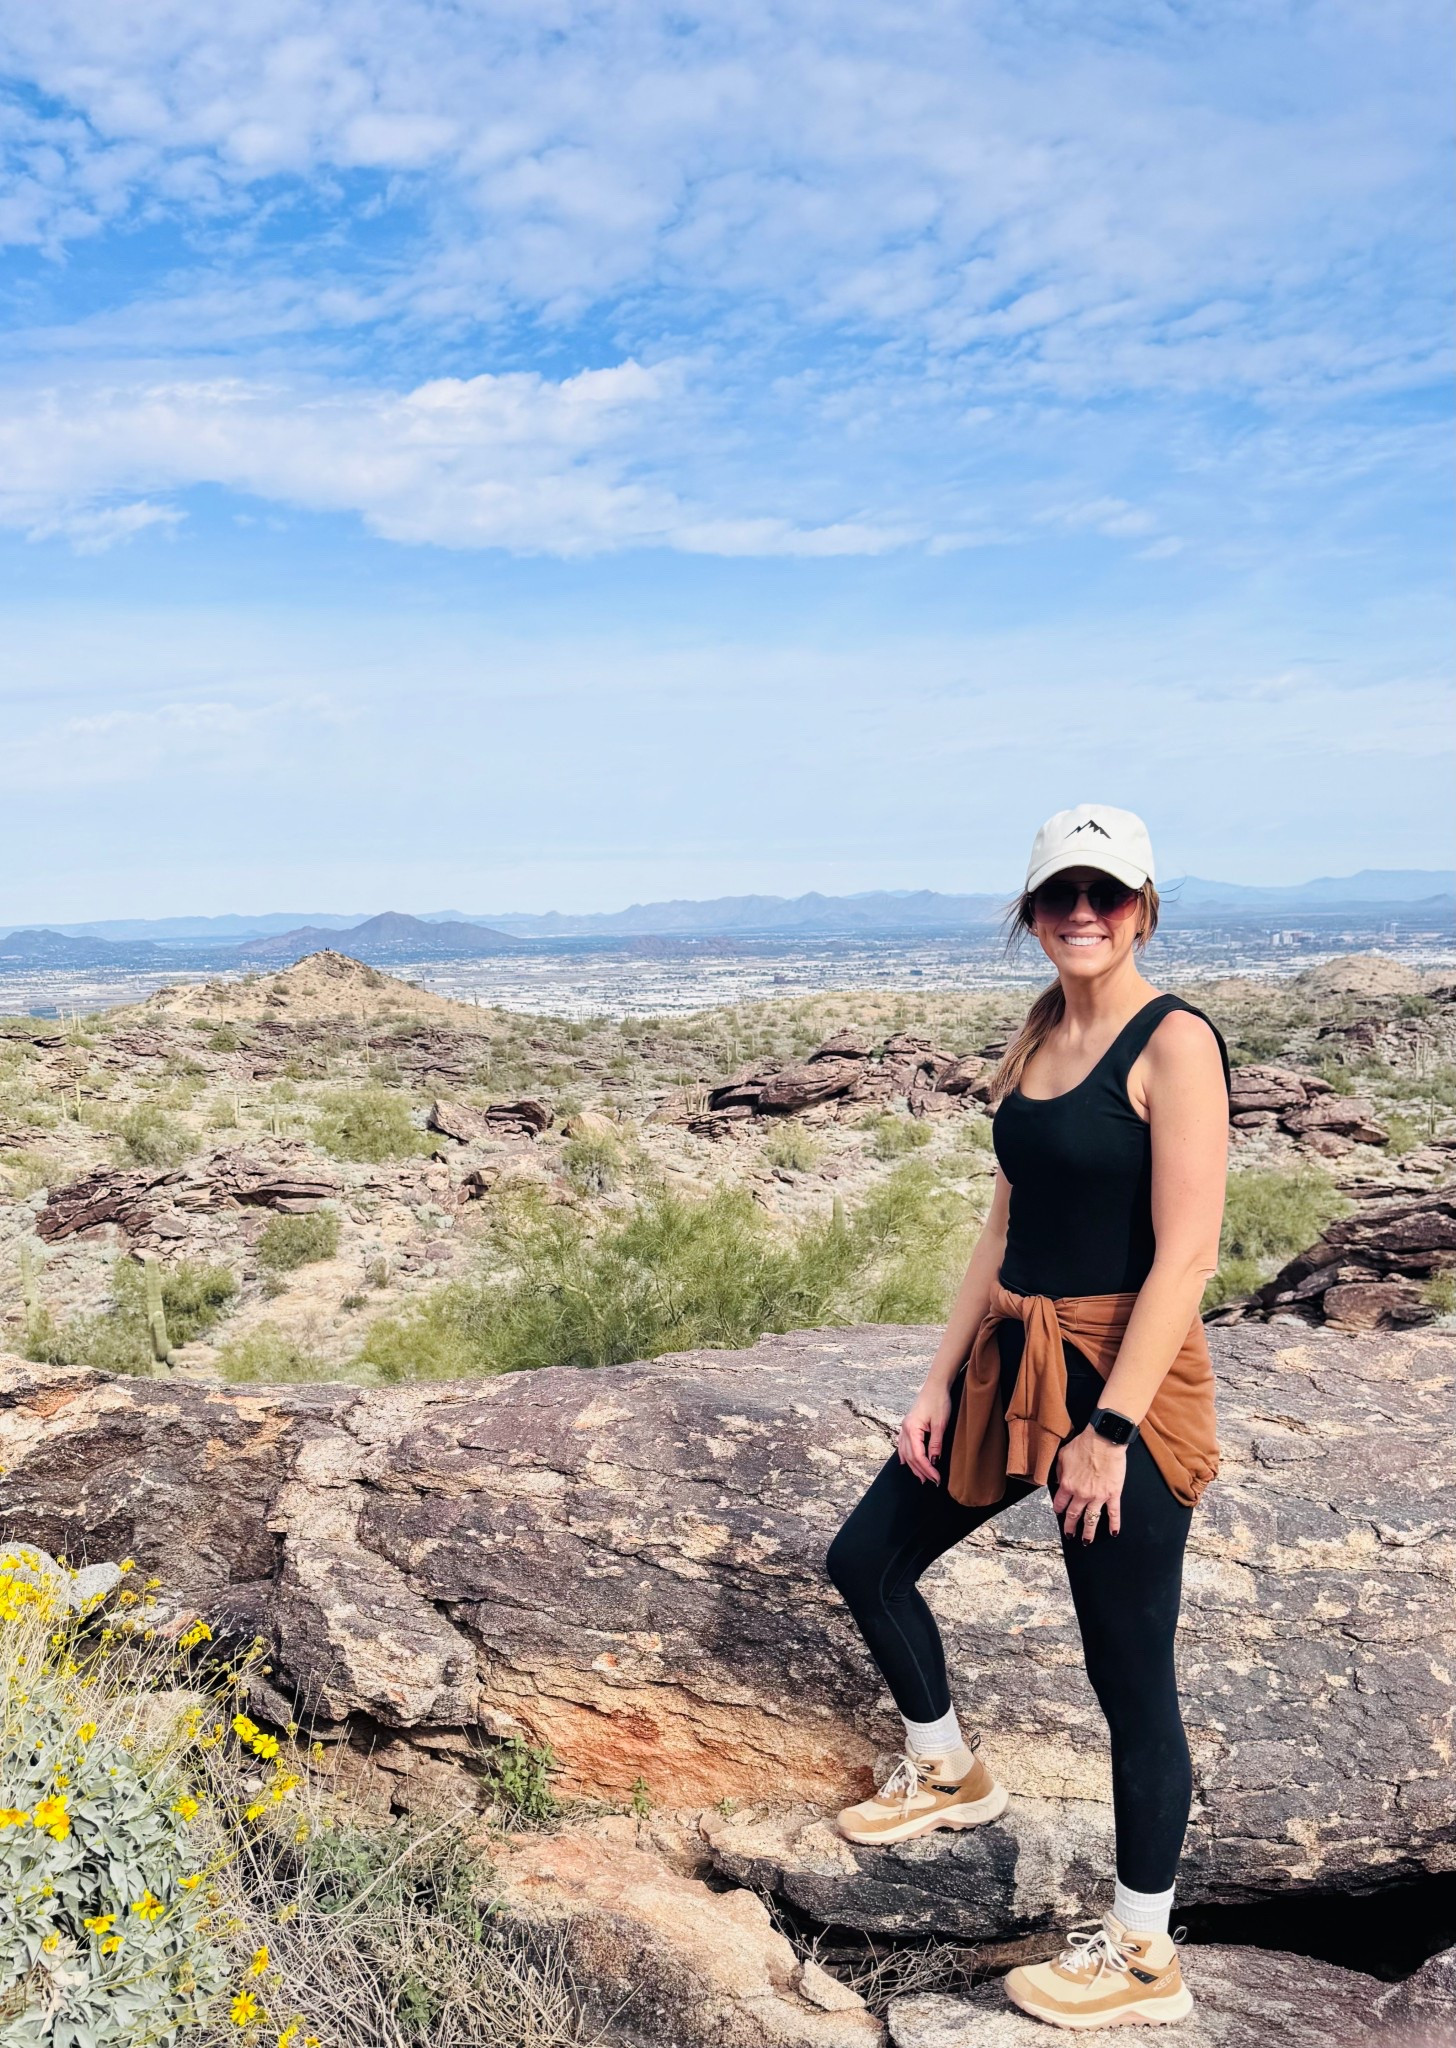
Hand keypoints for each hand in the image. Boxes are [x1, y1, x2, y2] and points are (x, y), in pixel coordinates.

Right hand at [897, 1383, 951, 1484]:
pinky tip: (905, 1462)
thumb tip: (934, 1460)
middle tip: (932, 1481)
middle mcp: (905, 1429)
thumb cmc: (939, 1401)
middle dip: (921, 1470)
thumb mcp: (940, 1424)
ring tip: (921, 1477)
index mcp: (912, 1429)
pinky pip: (903, 1444)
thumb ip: (936, 1443)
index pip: (918, 1456)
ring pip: (905, 1452)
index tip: (936, 1478)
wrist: (935, 1385)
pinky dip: (905, 1455)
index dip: (927, 1469)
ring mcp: (904, 1427)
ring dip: (913, 1466)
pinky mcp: (908, 1424)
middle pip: (910, 1456)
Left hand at [1051, 1428, 1126, 1542]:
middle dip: (1070, 1527)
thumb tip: (1058, 1481)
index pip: (1060, 1503)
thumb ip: (1058, 1471)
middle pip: (1074, 1515)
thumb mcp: (1062, 1455)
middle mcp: (1081, 1494)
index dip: (1058, 1509)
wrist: (1104, 1440)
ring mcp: (1098, 1496)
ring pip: (1092, 1519)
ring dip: (1088, 1532)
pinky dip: (1114, 1524)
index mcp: (1067, 1484)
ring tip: (1086, 1541)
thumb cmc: (1084, 1444)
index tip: (1059, 1513)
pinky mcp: (1113, 1494)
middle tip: (1070, 1534)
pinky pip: (1114, 1513)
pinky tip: (1113, 1532)